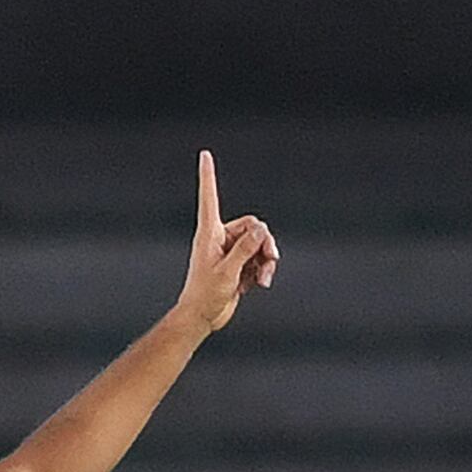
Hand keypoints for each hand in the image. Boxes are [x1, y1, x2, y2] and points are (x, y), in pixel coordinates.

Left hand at [175, 150, 278, 333]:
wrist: (202, 318)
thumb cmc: (206, 295)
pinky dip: (263, 269)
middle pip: (253, 226)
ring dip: (267, 259)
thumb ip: (245, 249)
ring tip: (265, 278)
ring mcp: (230, 251)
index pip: (209, 198)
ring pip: (260, 243)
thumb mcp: (228, 271)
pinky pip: (260, 258)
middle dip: (265, 242)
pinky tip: (260, 285)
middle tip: (270, 259)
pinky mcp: (239, 265)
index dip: (208, 176)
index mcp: (209, 234)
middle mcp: (219, 238)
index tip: (204, 154)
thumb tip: (261, 229)